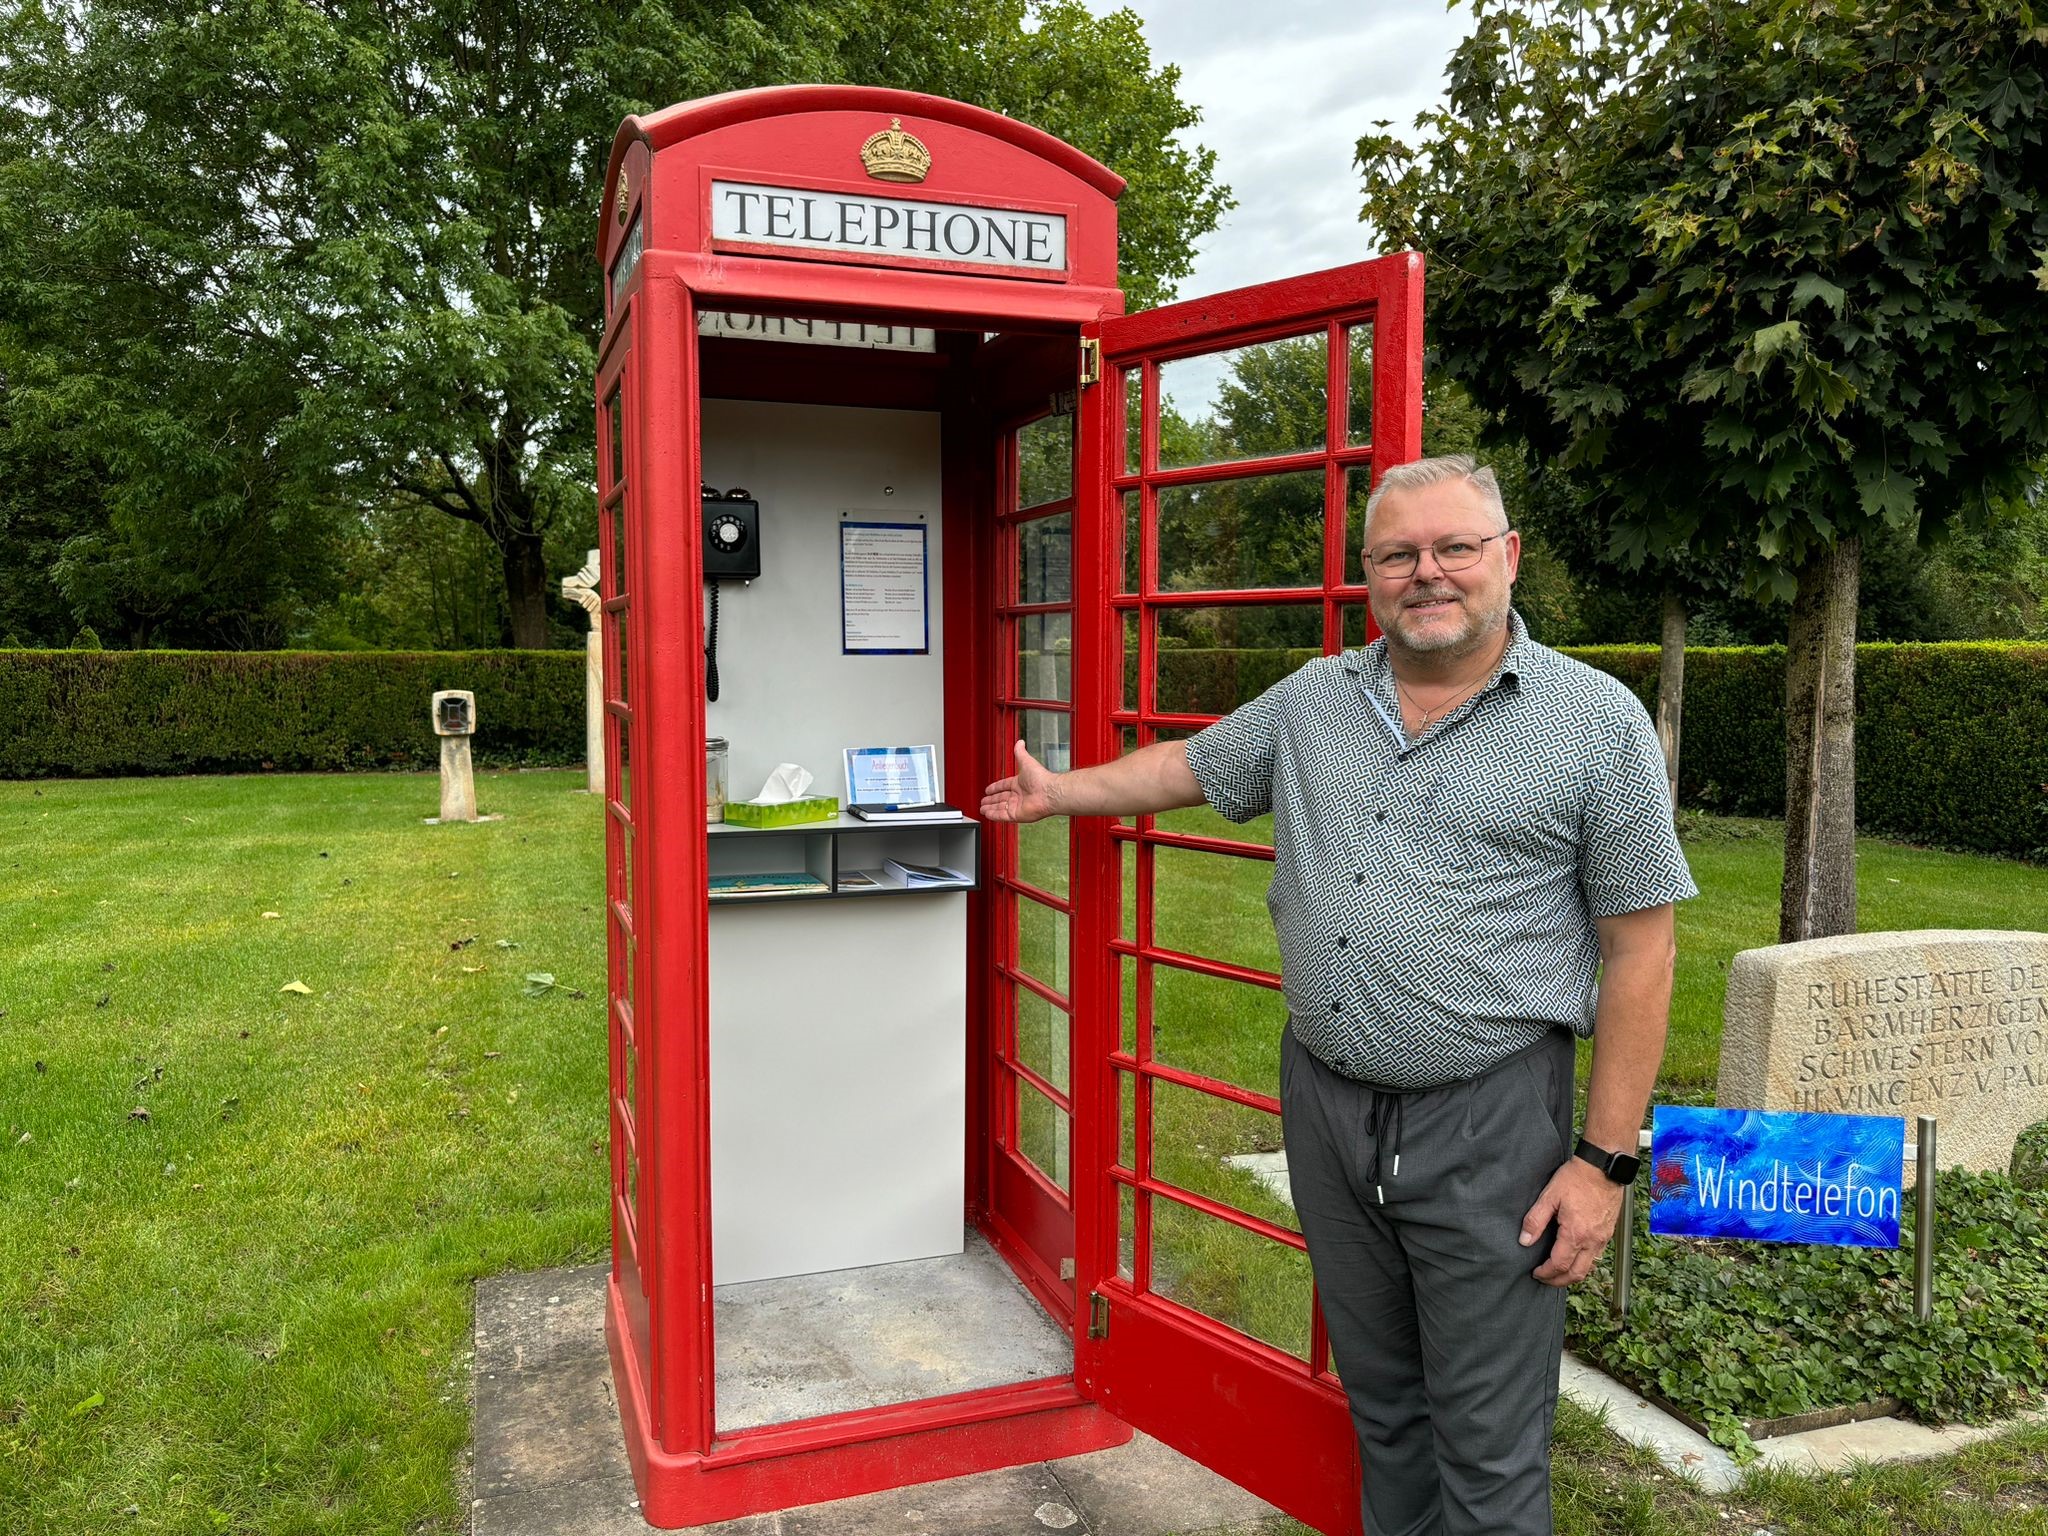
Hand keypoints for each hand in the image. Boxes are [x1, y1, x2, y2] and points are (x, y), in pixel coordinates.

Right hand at [980, 742, 1059, 822]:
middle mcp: (1019, 795)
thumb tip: (1020, 742)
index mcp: (1019, 783)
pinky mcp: (1017, 815)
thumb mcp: (1026, 761)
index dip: (995, 787)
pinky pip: (1003, 816)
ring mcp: (1018, 806)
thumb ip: (1020, 753)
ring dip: (991, 808)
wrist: (1049, 793)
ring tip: (982, 809)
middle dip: (991, 800)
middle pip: (1001, 798)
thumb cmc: (1041, 778)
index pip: (1004, 786)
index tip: (988, 789)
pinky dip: (994, 815)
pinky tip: (987, 814)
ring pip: (1000, 808)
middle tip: (983, 801)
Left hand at [1520, 1158, 1625, 1286]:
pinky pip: (1596, 1257)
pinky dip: (1584, 1264)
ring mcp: (1603, 1238)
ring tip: (1557, 1272)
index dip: (1546, 1273)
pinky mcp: (1608, 1233)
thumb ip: (1535, 1221)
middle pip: (1576, 1274)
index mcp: (1575, 1234)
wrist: (1603, 1167)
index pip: (1559, 1265)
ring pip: (1589, 1268)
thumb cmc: (1577, 1178)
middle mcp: (1592, 1241)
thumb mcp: (1549, 1196)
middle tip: (1545, 1279)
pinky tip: (1574, 1258)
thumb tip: (1524, 1241)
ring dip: (1572, 1274)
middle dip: (1558, 1281)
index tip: (1535, 1273)